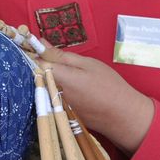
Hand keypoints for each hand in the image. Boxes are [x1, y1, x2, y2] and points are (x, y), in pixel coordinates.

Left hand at [38, 47, 154, 154]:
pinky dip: (59, 90)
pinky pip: (54, 97)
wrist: (124, 116)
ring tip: (72, 78)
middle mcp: (53, 93)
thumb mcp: (88, 64)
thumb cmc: (109, 86)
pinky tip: (74, 90)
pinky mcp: (62, 113)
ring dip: (50, 78)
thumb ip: (61, 55)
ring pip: (45, 86)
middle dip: (43, 66)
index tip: (35, 47)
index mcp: (59, 78)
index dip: (35, 54)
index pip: (36, 63)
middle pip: (39, 75)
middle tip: (59, 62)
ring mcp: (57, 105)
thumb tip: (41, 44)